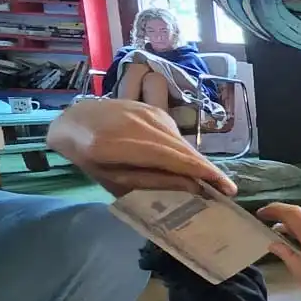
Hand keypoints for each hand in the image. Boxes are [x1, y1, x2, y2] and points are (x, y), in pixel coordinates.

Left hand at [46, 97, 234, 197]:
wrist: (75, 119)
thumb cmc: (88, 156)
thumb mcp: (111, 178)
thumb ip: (148, 182)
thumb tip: (191, 186)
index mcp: (119, 144)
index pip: (172, 158)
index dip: (202, 173)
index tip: (226, 189)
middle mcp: (138, 123)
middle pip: (182, 150)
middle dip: (207, 171)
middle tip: (225, 192)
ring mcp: (148, 112)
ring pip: (181, 142)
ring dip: (197, 161)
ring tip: (210, 181)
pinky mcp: (154, 109)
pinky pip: (176, 133)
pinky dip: (185, 150)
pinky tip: (190, 164)